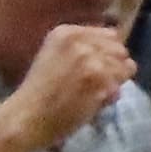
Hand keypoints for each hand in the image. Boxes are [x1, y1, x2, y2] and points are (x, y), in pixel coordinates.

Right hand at [4, 25, 138, 150]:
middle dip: (114, 68)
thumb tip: (120, 52)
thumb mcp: (54, 58)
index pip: (110, 35)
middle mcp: (79, 41)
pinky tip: (90, 104)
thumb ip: (82, 49)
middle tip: (94, 85)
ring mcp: (90, 59)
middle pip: (120, 50)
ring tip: (91, 95)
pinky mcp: (99, 79)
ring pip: (125, 68)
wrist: (25, 119)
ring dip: (113, 84)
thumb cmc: (38, 94)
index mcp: (66, 32)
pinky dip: (109, 98)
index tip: (94, 70)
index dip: (108, 55)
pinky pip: (119, 87)